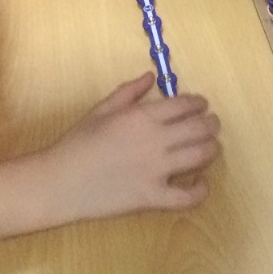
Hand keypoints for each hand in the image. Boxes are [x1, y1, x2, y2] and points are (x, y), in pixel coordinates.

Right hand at [40, 75, 221, 219]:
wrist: (59, 182)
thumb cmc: (77, 143)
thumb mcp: (101, 109)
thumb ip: (129, 91)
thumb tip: (151, 76)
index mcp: (142, 116)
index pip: (184, 104)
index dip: (199, 103)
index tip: (202, 105)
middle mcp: (154, 140)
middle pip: (199, 128)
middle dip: (212, 124)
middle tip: (213, 124)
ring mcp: (155, 170)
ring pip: (200, 156)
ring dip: (212, 149)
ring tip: (212, 147)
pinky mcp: (152, 197)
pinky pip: (187, 197)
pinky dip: (200, 190)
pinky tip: (201, 183)